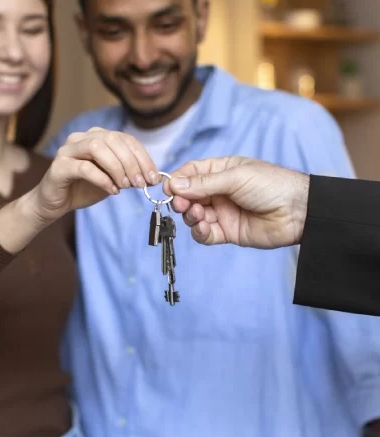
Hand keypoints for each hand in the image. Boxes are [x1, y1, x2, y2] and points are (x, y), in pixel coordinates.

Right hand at [33, 127, 158, 221]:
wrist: (55, 203)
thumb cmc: (83, 188)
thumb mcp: (111, 179)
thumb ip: (127, 173)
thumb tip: (149, 176)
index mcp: (97, 136)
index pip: (125, 139)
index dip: (142, 157)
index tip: (153, 177)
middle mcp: (81, 138)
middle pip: (113, 140)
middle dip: (131, 162)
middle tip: (140, 183)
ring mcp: (68, 150)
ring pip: (98, 148)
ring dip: (117, 168)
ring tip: (125, 186)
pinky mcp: (59, 166)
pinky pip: (84, 168)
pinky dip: (102, 179)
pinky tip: (111, 190)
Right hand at [163, 156, 309, 248]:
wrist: (299, 212)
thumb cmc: (272, 184)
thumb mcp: (235, 177)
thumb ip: (203, 183)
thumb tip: (173, 183)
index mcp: (221, 171)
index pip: (191, 174)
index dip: (177, 180)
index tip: (167, 188)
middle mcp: (219, 191)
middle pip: (189, 196)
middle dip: (181, 200)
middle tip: (180, 204)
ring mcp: (222, 212)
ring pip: (194, 215)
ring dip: (190, 216)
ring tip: (197, 215)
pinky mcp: (227, 232)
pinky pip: (206, 234)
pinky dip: (200, 232)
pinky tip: (203, 227)